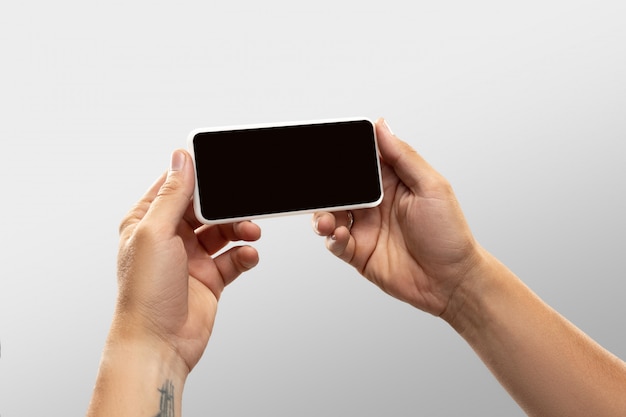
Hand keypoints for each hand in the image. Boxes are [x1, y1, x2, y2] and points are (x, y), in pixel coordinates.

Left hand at [114, 149, 260, 373]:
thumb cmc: (145, 293)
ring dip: (240, 228)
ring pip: (223, 231)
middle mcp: (170, 238)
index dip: (199, 176)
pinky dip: (245, 254)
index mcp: (148, 222)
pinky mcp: (210, 278)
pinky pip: (234, 258)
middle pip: (206, 208)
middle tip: (244, 203)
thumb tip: (181, 158)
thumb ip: (173, 195)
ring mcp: (191, 258)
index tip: (223, 165)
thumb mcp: (156, 233)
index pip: (176, 186)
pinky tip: (249, 255)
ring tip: (252, 231)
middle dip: (227, 205)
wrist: (159, 344)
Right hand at [312, 119, 480, 315]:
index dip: (343, 155)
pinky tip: (339, 235)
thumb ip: (404, 156)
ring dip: (322, 214)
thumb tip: (382, 125)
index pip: (360, 161)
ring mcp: (365, 228)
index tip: (326, 147)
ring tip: (326, 220)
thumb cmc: (449, 234)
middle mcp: (374, 203)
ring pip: (330, 214)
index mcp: (392, 182)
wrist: (452, 282)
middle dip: (325, 187)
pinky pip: (335, 242)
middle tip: (317, 187)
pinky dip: (331, 237)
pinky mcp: (358, 253)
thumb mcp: (432, 187)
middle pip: (340, 188)